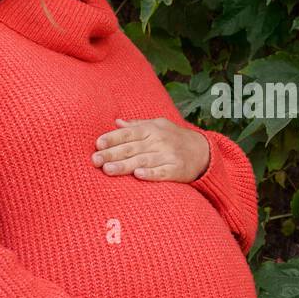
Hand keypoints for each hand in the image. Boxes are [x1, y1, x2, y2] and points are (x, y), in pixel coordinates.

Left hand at [91, 117, 210, 181]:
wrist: (203, 151)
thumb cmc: (175, 138)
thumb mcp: (158, 125)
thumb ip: (137, 125)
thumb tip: (116, 122)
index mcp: (151, 129)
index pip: (128, 133)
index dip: (112, 138)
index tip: (97, 144)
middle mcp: (159, 141)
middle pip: (132, 148)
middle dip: (112, 154)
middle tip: (95, 160)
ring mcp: (168, 155)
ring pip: (143, 160)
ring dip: (125, 165)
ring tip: (107, 170)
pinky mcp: (177, 170)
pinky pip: (162, 172)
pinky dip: (150, 174)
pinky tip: (138, 175)